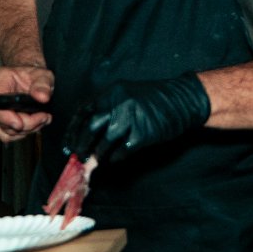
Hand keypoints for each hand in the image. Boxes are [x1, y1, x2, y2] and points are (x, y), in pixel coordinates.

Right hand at [0, 65, 53, 142]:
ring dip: (27, 130)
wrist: (30, 77)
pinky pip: (7, 135)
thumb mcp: (42, 74)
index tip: (21, 124)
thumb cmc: (32, 74)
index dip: (7, 118)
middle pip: (2, 122)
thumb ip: (43, 84)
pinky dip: (23, 133)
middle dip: (27, 124)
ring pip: (5, 132)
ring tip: (42, 120)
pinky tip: (35, 124)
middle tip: (44, 117)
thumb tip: (42, 97)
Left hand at [64, 73, 210, 162]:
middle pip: (91, 127)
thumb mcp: (128, 95)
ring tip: (98, 159)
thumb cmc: (155, 100)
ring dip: (98, 154)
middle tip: (80, 156)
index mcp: (113, 92)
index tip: (68, 146)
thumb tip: (86, 135)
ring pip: (104, 142)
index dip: (73, 131)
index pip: (83, 113)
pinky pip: (122, 151)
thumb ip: (108, 110)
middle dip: (81, 145)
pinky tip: (116, 157)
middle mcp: (119, 103)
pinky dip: (116, 157)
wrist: (184, 100)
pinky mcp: (143, 133)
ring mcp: (132, 118)